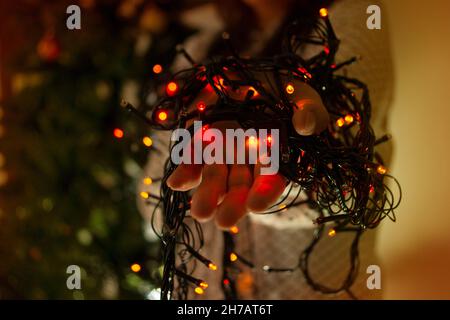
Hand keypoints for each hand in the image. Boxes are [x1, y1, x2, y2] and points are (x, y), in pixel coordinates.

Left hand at [167, 80, 328, 228]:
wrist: (253, 75)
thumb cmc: (284, 92)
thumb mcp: (303, 98)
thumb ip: (311, 113)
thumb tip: (305, 127)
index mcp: (275, 157)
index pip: (271, 181)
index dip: (265, 192)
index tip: (256, 204)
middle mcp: (247, 160)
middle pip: (240, 186)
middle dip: (232, 204)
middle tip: (223, 221)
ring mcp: (223, 152)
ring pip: (214, 177)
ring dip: (206, 194)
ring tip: (201, 212)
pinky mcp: (202, 141)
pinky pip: (192, 159)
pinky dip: (184, 171)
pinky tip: (176, 183)